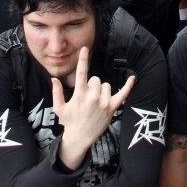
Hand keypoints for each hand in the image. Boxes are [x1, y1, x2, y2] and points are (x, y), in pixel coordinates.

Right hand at [52, 46, 135, 169]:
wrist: (80, 138)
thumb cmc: (69, 122)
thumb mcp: (59, 108)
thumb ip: (56, 92)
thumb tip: (53, 78)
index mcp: (79, 95)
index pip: (81, 73)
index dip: (83, 60)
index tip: (85, 49)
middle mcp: (93, 97)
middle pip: (96, 79)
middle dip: (92, 84)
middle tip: (87, 96)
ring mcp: (104, 103)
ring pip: (106, 85)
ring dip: (102, 90)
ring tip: (96, 101)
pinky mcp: (112, 108)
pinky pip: (122, 94)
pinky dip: (128, 86)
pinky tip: (132, 78)